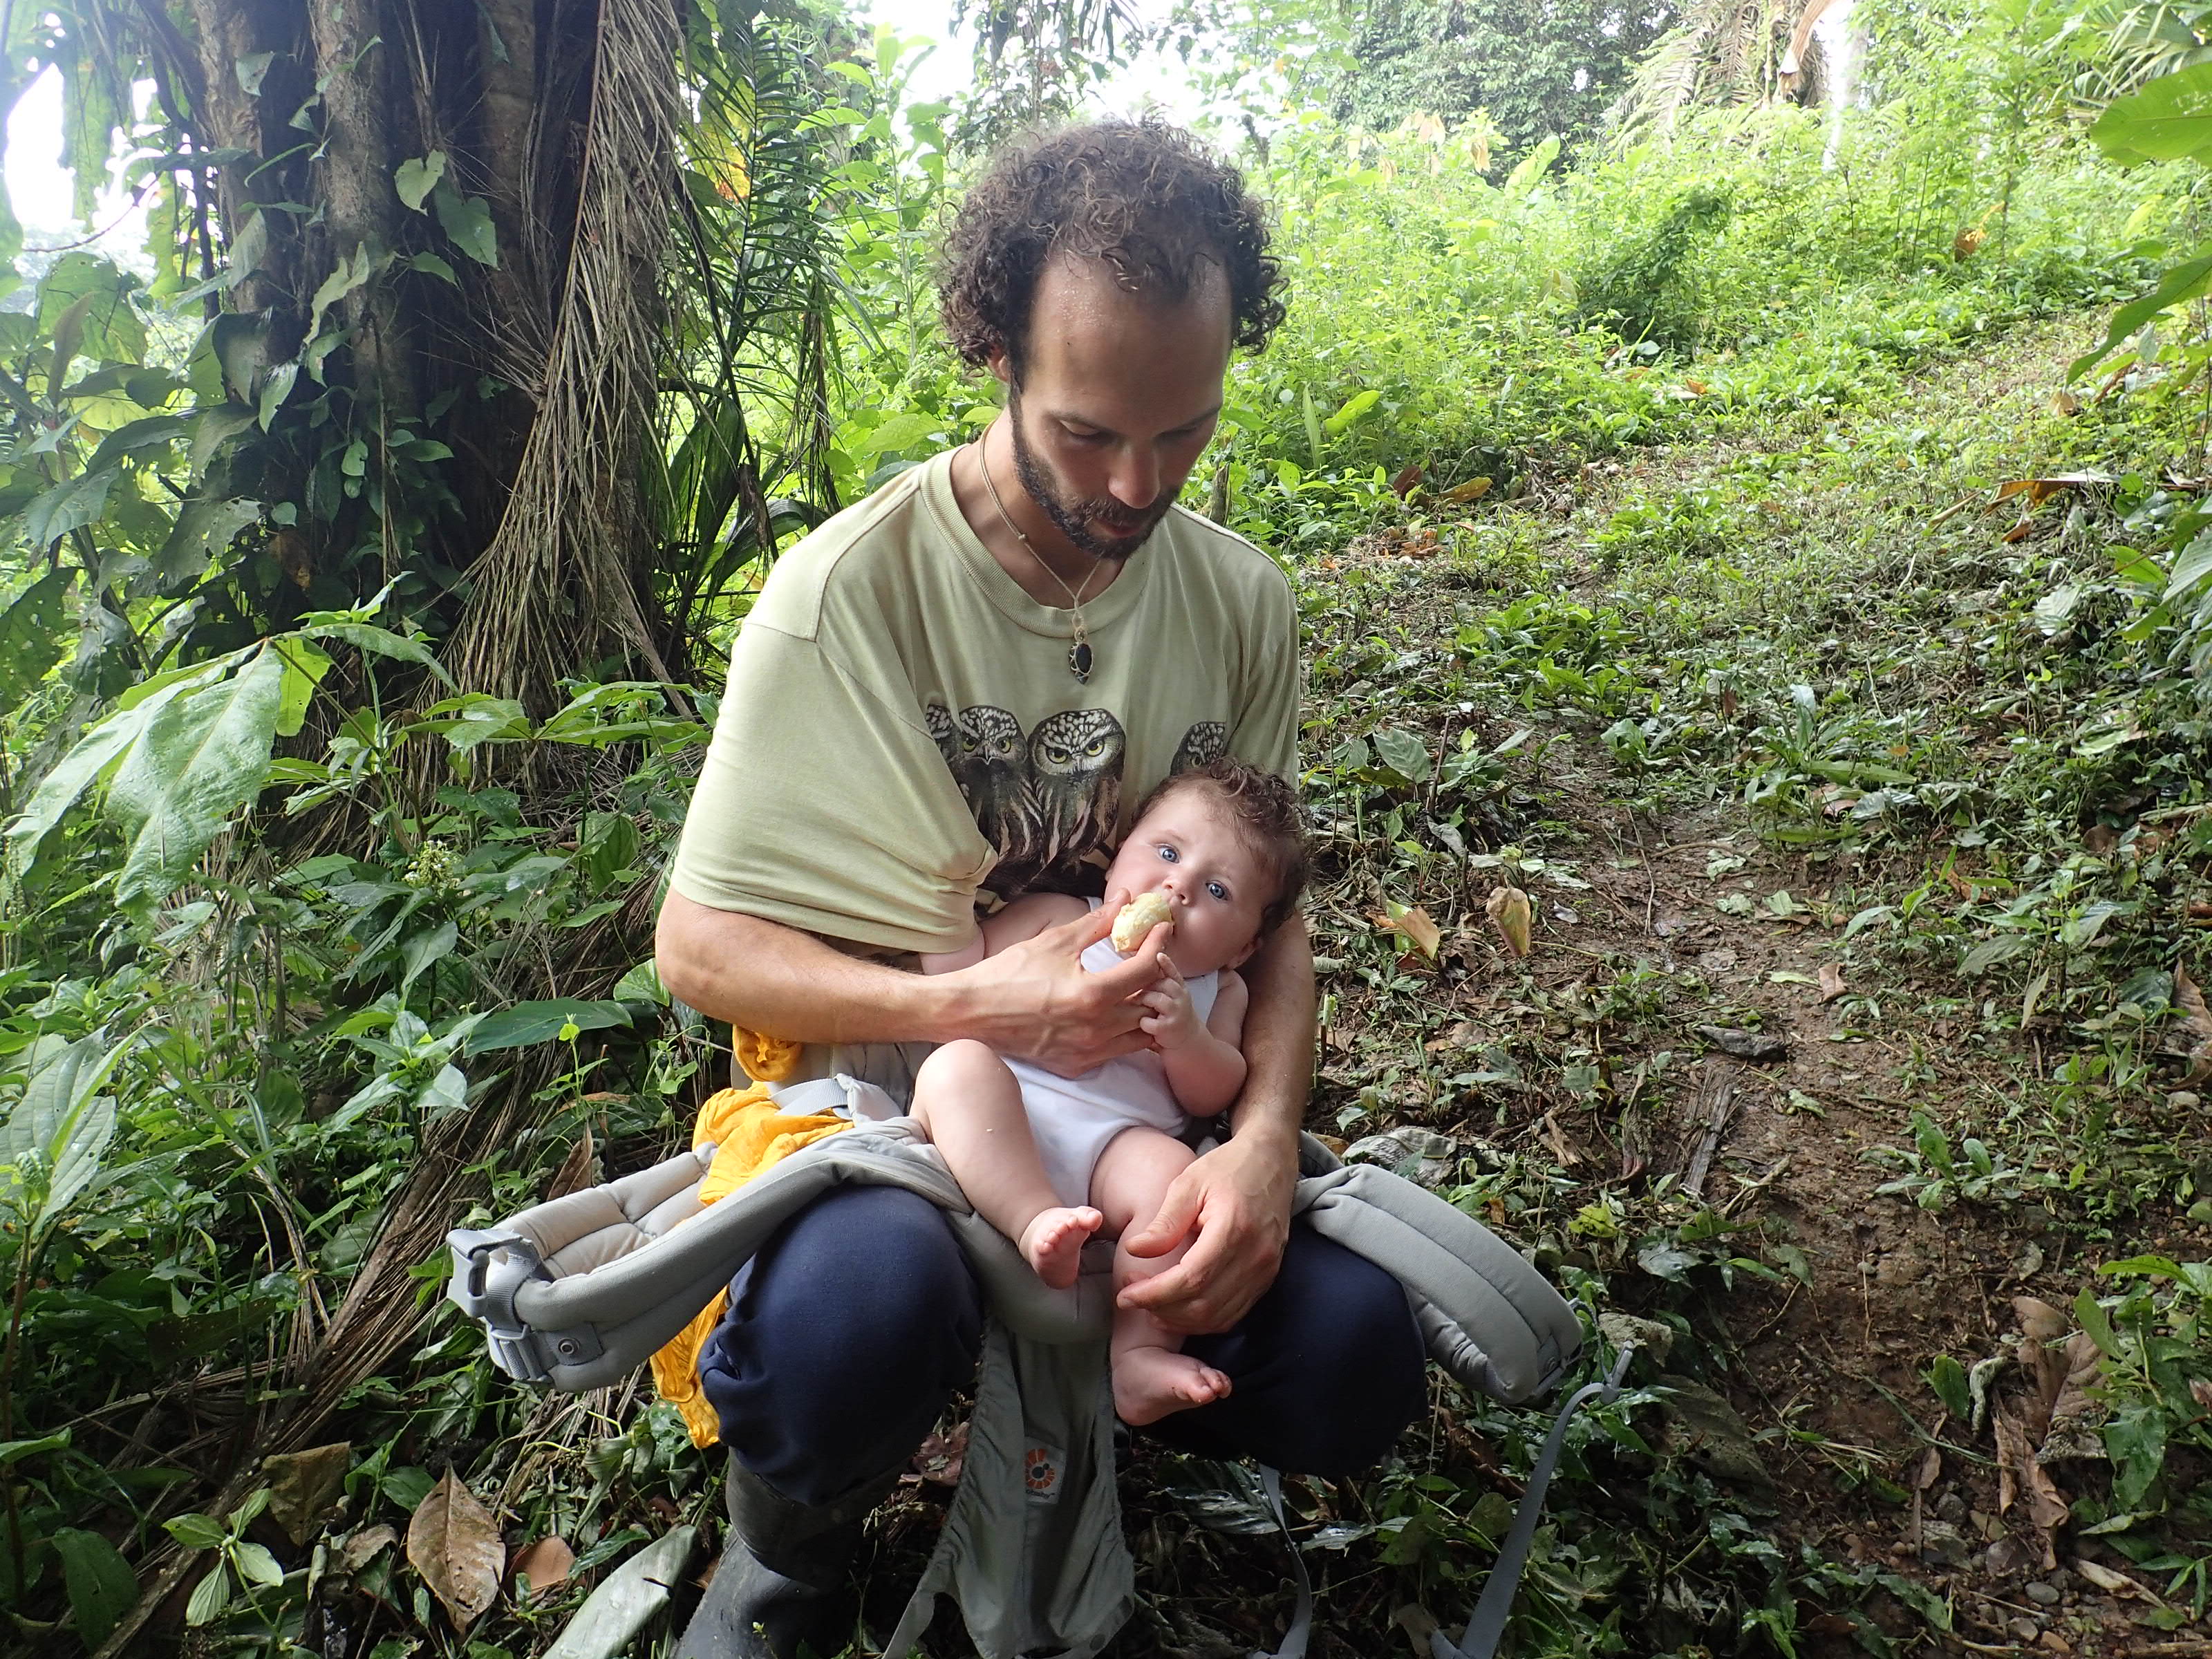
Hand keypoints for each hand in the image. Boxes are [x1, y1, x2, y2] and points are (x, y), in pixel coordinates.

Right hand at [950, 899, 1171, 1076]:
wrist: (971, 1012)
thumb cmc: (1009, 973)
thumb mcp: (1055, 942)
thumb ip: (1097, 923)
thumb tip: (1125, 900)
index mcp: (1093, 995)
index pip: (1145, 971)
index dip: (1158, 947)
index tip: (1160, 931)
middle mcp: (1096, 1029)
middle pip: (1150, 1005)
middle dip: (1156, 979)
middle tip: (1151, 959)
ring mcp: (1087, 1052)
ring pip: (1140, 1035)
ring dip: (1144, 1010)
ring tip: (1136, 988)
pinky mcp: (1075, 1066)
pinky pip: (1116, 1052)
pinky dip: (1125, 1033)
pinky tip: (1115, 1013)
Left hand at [1116, 1130, 1294, 1334]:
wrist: (1272, 1162)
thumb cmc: (1227, 1168)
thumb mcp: (1189, 1184)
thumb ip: (1164, 1222)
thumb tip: (1135, 1250)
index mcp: (1234, 1228)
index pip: (1191, 1279)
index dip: (1155, 1294)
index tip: (1126, 1295)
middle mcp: (1256, 1256)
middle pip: (1203, 1305)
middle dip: (1161, 1308)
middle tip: (1132, 1295)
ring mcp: (1266, 1270)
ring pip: (1218, 1317)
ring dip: (1180, 1320)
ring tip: (1151, 1304)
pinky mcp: (1267, 1277)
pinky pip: (1233, 1314)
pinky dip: (1203, 1319)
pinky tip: (1179, 1307)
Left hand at [1134, 955, 1203, 1051]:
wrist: (1188, 1042)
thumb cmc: (1174, 1016)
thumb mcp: (1175, 998)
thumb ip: (1164, 985)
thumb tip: (1143, 970)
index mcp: (1181, 989)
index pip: (1173, 973)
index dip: (1166, 963)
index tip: (1158, 955)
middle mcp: (1181, 998)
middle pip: (1161, 984)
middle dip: (1147, 987)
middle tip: (1139, 995)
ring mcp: (1176, 1012)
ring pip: (1156, 999)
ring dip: (1145, 1001)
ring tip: (1142, 1007)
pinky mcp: (1169, 1027)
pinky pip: (1149, 1020)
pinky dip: (1144, 1023)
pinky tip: (1147, 1025)